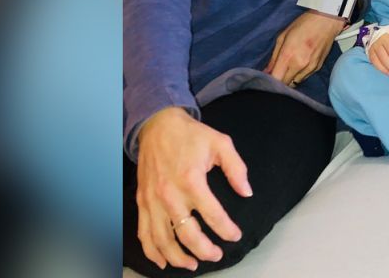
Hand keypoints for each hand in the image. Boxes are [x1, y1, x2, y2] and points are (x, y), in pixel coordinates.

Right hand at [134, 107, 251, 270]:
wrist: (158, 125)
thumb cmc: (191, 135)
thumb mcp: (221, 143)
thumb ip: (236, 169)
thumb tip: (247, 192)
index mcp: (191, 180)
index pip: (213, 214)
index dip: (226, 229)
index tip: (235, 235)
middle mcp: (169, 194)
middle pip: (187, 234)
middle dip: (204, 250)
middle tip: (216, 255)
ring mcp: (152, 200)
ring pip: (163, 240)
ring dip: (178, 257)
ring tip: (192, 265)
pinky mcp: (142, 202)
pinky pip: (144, 233)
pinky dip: (152, 251)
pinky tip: (163, 262)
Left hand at [266, 10, 345, 86]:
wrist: (327, 21)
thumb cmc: (302, 25)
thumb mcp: (282, 37)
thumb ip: (274, 57)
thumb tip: (266, 71)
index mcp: (288, 55)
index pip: (276, 78)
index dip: (270, 80)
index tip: (268, 77)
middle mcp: (299, 65)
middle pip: (285, 84)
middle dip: (279, 80)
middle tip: (277, 72)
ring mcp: (310, 68)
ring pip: (295, 82)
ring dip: (290, 78)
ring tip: (289, 67)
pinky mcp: (318, 68)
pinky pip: (305, 77)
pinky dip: (299, 74)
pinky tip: (299, 64)